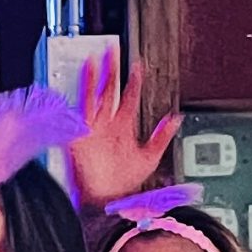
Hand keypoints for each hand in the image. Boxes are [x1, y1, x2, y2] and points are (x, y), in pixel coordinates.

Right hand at [69, 46, 179, 210]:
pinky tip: (76, 89)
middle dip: (112, 70)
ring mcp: (93, 129)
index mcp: (123, 128)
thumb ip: (162, 137)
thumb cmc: (124, 183)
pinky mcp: (79, 137)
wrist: (106, 201)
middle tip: (113, 49)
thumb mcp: (150, 158)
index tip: (139, 65)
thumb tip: (176, 118)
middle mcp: (108, 125)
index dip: (134, 81)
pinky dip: (77, 101)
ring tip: (95, 59)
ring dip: (94, 78)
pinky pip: (78, 114)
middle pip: (110, 91)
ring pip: (94, 97)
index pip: (129, 98)